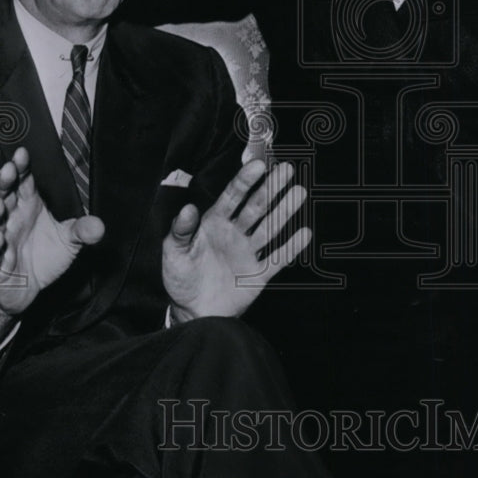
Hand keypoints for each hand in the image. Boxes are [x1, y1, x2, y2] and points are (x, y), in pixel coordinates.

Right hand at [0, 147, 103, 317]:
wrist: (27, 288)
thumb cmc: (45, 255)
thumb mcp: (69, 241)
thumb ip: (82, 231)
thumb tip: (99, 226)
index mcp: (28, 205)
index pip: (22, 181)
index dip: (20, 167)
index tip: (22, 153)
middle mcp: (11, 218)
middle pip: (1, 194)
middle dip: (2, 182)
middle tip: (8, 171)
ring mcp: (0, 238)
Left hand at [163, 160, 310, 322]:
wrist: (192, 312)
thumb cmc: (181, 279)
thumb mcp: (173, 253)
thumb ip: (180, 230)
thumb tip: (188, 209)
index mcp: (214, 224)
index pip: (232, 197)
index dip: (245, 180)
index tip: (258, 165)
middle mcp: (234, 234)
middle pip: (256, 206)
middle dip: (271, 188)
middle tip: (286, 170)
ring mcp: (248, 252)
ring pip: (270, 227)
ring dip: (285, 210)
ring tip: (299, 193)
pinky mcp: (258, 274)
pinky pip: (278, 259)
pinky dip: (291, 247)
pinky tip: (304, 233)